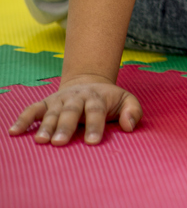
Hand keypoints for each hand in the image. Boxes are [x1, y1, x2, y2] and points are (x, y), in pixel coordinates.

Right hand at [9, 74, 141, 145]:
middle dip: (65, 127)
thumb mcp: (126, 100)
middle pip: (70, 112)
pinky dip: (23, 120)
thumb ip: (133, 111)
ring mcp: (59, 100)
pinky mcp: (45, 103)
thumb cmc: (109, 99)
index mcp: (97, 97)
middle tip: (60, 142)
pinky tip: (15, 132)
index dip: (95, 126)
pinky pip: (32, 110)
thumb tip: (129, 126)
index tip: (93, 142)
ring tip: (41, 141)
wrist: (89, 82)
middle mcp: (76, 97)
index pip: (96, 111)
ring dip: (45, 126)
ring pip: (51, 112)